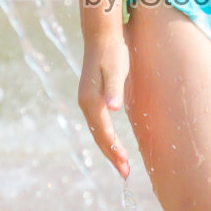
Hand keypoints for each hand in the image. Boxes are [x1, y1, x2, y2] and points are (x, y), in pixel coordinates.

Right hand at [78, 38, 130, 179]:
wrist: (101, 37)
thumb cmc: (112, 53)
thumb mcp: (115, 70)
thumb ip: (114, 90)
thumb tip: (112, 108)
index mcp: (91, 101)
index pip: (103, 133)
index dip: (113, 150)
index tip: (125, 165)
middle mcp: (85, 104)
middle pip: (98, 136)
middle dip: (111, 155)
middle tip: (125, 173)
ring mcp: (86, 101)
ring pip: (97, 131)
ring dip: (108, 148)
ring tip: (122, 163)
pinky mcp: (91, 98)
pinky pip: (97, 124)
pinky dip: (105, 137)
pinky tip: (113, 143)